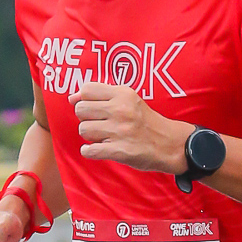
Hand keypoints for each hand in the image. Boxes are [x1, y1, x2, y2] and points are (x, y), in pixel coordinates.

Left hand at [72, 81, 186, 173]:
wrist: (170, 144)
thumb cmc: (145, 121)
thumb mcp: (130, 99)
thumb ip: (103, 95)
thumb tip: (72, 98)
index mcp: (123, 94)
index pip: (87, 90)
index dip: (82, 99)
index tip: (89, 107)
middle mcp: (120, 110)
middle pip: (81, 110)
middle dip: (86, 118)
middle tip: (99, 123)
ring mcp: (119, 131)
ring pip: (83, 130)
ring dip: (90, 136)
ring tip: (103, 136)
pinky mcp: (119, 151)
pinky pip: (89, 150)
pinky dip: (90, 151)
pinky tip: (99, 149)